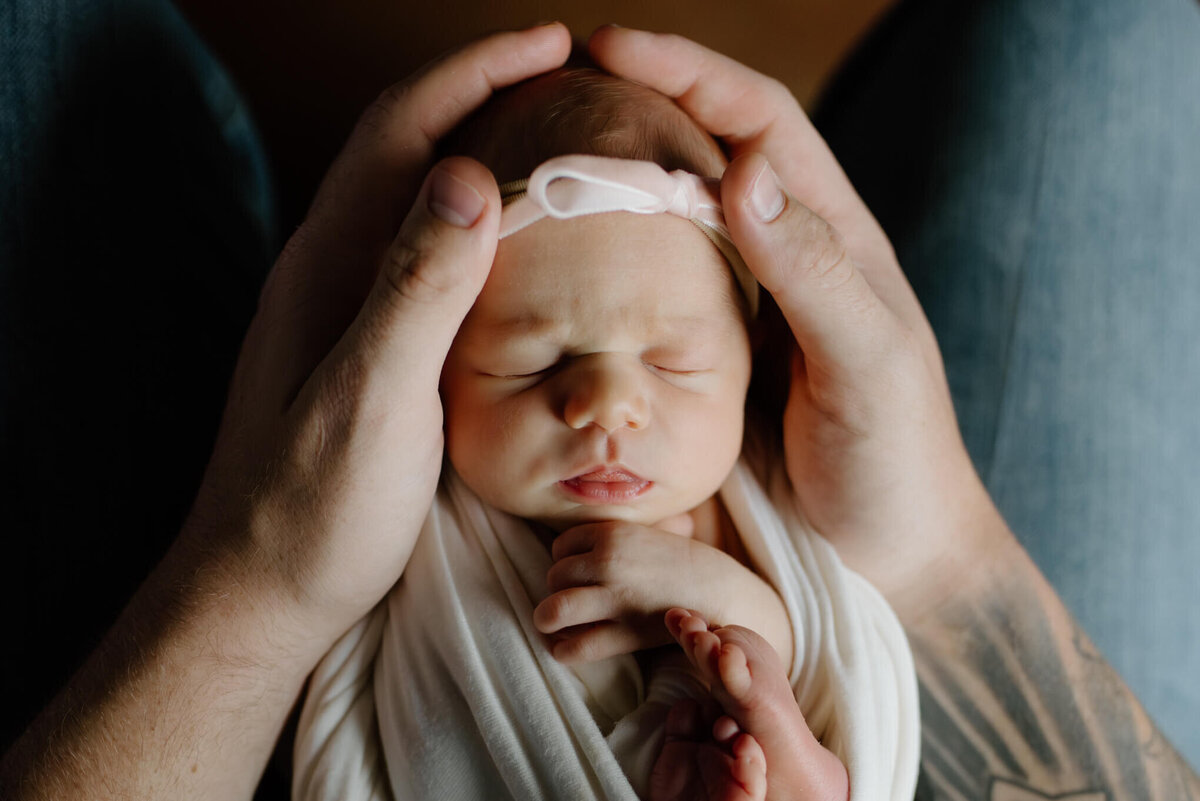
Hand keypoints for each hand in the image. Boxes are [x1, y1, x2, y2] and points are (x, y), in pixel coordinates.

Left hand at [181, 23, 571, 650]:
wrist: (261, 590)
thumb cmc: (310, 508)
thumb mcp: (370, 398)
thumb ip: (415, 288)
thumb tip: (469, 175)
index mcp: (329, 263)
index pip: (401, 129)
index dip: (474, 71)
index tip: (553, 42)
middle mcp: (333, 270)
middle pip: (409, 146)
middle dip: (485, 93)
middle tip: (570, 79)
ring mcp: (349, 307)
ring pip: (421, 199)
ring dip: (486, 152)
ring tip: (561, 139)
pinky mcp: (370, 346)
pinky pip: (432, 256)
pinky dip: (483, 224)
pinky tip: (523, 244)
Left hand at [533, 522, 792, 665]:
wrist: (723, 592)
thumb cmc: (688, 562)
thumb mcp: (653, 531)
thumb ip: (618, 531)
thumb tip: (590, 528)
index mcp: (614, 532)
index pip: (560, 546)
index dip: (564, 562)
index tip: (578, 573)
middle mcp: (608, 561)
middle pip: (553, 576)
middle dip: (557, 590)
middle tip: (572, 599)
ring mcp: (614, 598)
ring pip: (552, 610)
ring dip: (548, 619)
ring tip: (555, 624)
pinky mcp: (624, 633)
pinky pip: (574, 647)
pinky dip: (561, 651)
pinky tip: (564, 649)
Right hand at [588, 27, 1011, 621]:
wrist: (890, 558)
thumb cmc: (893, 463)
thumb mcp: (866, 365)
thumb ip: (813, 273)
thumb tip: (740, 171)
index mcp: (828, 237)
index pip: (758, 122)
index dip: (690, 71)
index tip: (609, 47)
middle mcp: (778, 258)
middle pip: (703, 150)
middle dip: (633, 106)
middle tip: (547, 90)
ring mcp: (737, 310)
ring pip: (666, 221)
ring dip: (609, 181)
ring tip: (533, 160)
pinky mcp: (702, 361)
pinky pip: (645, 294)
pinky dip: (602, 264)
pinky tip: (553, 265)